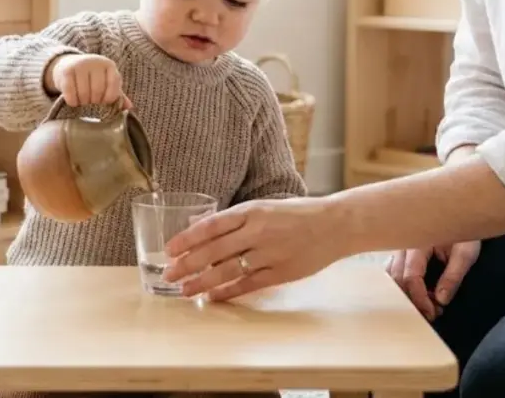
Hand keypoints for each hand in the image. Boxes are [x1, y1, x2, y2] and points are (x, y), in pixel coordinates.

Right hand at [45, 54, 131, 108]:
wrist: (69, 65)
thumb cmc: (92, 78)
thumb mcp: (106, 83)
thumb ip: (117, 94)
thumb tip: (129, 107)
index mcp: (109, 65)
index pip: (113, 85)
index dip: (109, 99)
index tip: (103, 103)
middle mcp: (96, 62)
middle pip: (98, 91)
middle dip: (94, 102)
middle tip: (91, 104)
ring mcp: (80, 65)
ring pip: (84, 94)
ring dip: (83, 103)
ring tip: (82, 102)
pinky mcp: (67, 71)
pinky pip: (70, 93)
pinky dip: (72, 101)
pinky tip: (73, 102)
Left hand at [162, 197, 347, 300]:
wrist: (335, 224)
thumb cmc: (298, 214)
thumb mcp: (266, 206)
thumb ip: (237, 219)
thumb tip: (201, 230)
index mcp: (253, 210)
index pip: (211, 225)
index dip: (187, 239)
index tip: (170, 250)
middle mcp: (258, 230)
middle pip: (214, 250)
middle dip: (188, 264)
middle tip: (169, 275)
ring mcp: (270, 253)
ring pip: (228, 270)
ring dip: (203, 282)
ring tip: (185, 290)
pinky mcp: (281, 272)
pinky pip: (248, 284)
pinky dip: (229, 292)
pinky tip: (214, 298)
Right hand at [387, 240, 480, 320]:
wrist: (459, 215)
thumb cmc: (463, 232)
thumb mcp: (465, 253)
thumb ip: (453, 276)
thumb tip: (441, 300)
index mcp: (418, 243)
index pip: (411, 277)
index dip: (420, 299)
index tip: (432, 313)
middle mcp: (404, 245)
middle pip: (396, 279)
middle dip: (412, 300)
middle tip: (431, 312)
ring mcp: (400, 248)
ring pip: (392, 276)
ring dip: (406, 293)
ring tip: (427, 303)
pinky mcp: (402, 252)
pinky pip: (395, 270)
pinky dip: (404, 285)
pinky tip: (420, 292)